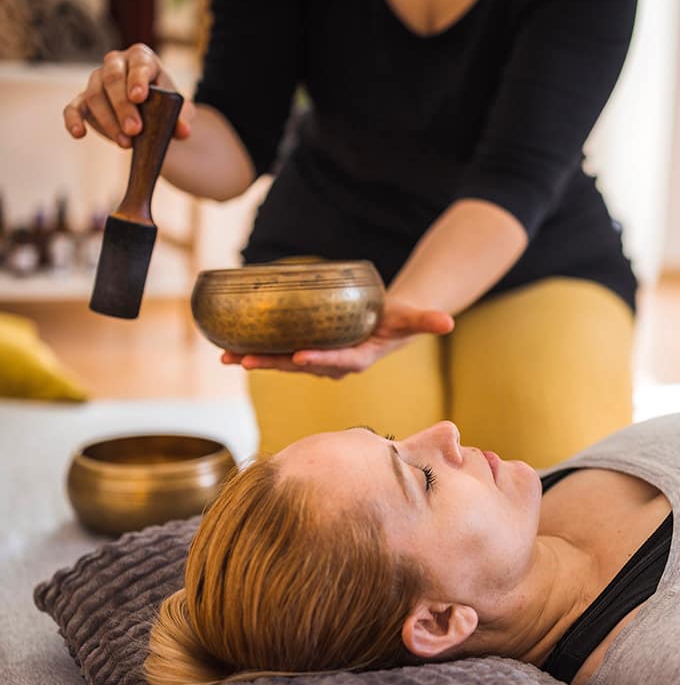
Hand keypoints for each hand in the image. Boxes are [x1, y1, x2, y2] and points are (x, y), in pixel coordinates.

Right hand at [63, 44, 194, 147]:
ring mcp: (96, 80)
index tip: (139, 97)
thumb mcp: (178, 109)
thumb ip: (182, 118)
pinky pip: (73, 108)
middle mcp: (115, 64)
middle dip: (123, 106)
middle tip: (135, 130)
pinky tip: (79, 134)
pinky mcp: (83, 100)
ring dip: (108, 121)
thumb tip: (184, 132)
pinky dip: (72, 120)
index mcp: (141, 58)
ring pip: (94, 96)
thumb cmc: (165, 103)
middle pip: (112, 80)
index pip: (138, 64)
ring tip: (126, 143)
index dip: (137, 79)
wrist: (152, 110)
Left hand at [220, 298, 454, 378]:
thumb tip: (450, 321)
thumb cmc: (399, 320)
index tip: (299, 356)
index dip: (319, 359)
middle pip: (301, 366)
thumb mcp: (414, 318)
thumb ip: (429, 320)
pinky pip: (279, 354)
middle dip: (272, 364)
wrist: (387, 325)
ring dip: (255, 361)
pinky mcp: (306, 351)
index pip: (338, 360)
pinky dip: (255, 351)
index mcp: (360, 358)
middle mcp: (335, 364)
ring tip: (226, 358)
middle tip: (244, 360)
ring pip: (284, 363)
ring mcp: (318, 360)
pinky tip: (228, 348)